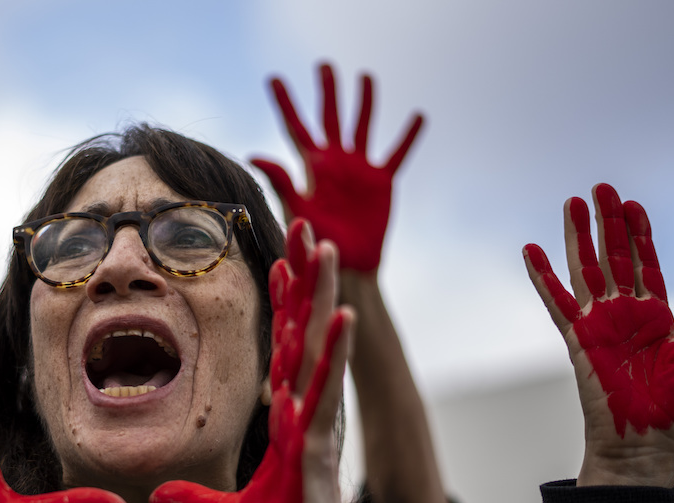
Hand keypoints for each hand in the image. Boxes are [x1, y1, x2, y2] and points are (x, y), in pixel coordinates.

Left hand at [152, 220, 360, 502]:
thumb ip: (193, 500)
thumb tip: (158, 494)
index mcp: (289, 420)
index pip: (282, 351)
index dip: (282, 307)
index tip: (277, 264)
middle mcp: (307, 412)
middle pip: (306, 333)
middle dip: (306, 280)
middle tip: (308, 228)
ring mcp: (317, 425)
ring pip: (320, 348)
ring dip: (324, 297)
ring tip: (326, 250)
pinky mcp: (320, 446)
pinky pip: (325, 391)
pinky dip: (334, 353)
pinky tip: (342, 315)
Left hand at [251, 63, 422, 271]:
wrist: (347, 265)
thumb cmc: (317, 243)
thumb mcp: (297, 209)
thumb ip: (281, 180)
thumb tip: (255, 155)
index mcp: (312, 167)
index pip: (295, 127)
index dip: (285, 103)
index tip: (273, 79)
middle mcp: (335, 162)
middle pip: (330, 117)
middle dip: (327, 91)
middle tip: (323, 65)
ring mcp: (359, 170)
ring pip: (362, 126)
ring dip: (365, 102)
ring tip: (366, 76)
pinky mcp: (382, 182)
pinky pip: (397, 153)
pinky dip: (408, 136)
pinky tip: (418, 116)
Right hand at [524, 183, 673, 486]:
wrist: (648, 449)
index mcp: (657, 320)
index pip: (647, 266)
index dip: (641, 235)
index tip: (633, 205)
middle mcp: (626, 316)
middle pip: (614, 258)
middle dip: (608, 222)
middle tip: (601, 188)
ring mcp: (600, 326)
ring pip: (586, 270)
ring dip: (579, 236)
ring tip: (572, 203)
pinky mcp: (579, 340)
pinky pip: (558, 301)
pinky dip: (544, 276)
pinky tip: (531, 251)